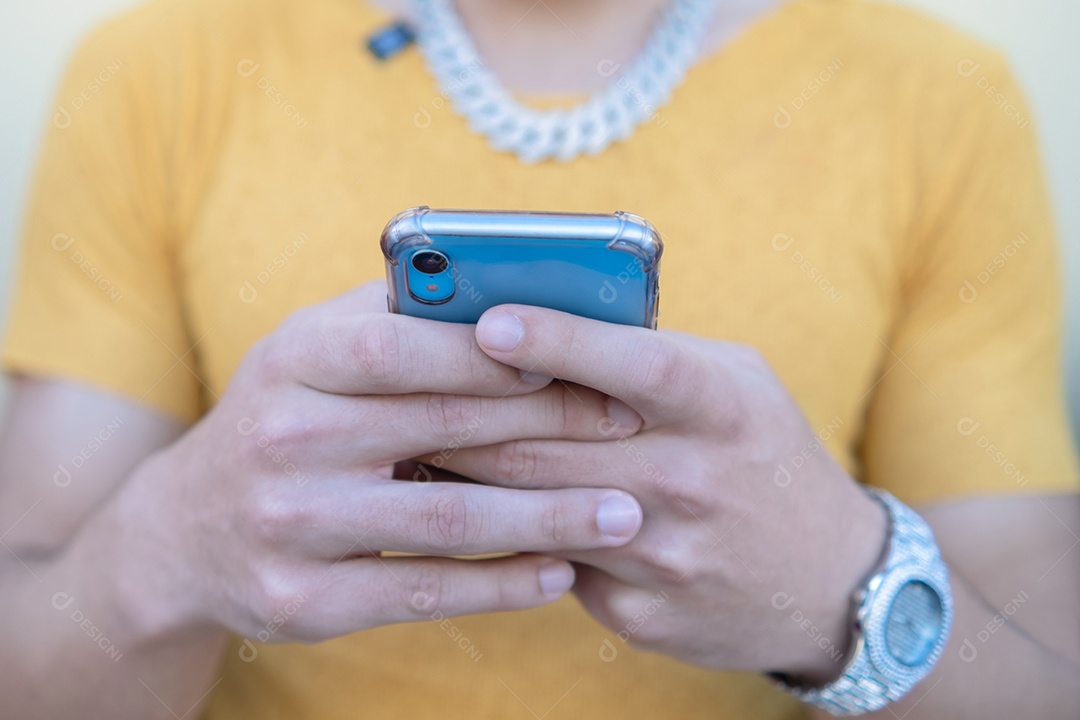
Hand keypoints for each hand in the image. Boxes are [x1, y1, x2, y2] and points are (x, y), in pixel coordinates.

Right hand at [92, 283, 643, 645]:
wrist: (183, 532)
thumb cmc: (281, 418)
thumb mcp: (312, 351)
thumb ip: (395, 316)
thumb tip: (505, 279)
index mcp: (295, 361)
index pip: (408, 348)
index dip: (502, 352)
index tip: (586, 356)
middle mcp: (285, 440)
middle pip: (443, 430)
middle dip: (551, 427)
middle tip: (631, 430)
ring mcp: (290, 526)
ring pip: (445, 522)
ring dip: (547, 519)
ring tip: (625, 515)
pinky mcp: (303, 602)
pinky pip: (422, 594)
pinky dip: (500, 586)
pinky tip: (559, 574)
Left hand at [434, 305, 886, 680]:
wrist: (828, 583)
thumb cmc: (765, 454)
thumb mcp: (739, 385)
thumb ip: (656, 353)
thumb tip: (549, 319)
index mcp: (724, 407)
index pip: (635, 364)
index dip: (559, 340)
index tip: (488, 318)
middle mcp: (696, 480)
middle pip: (554, 442)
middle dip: (467, 412)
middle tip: (402, 383)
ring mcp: (667, 554)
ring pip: (534, 506)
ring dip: (464, 472)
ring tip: (409, 440)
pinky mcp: (642, 610)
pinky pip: (550, 564)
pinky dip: (502, 533)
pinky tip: (465, 511)